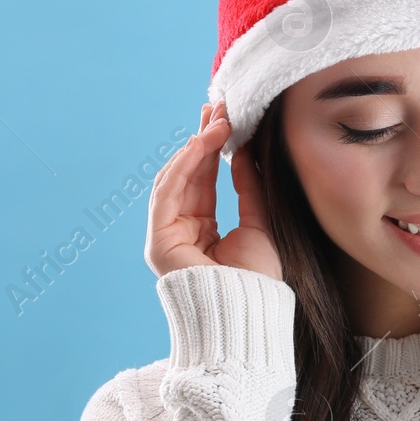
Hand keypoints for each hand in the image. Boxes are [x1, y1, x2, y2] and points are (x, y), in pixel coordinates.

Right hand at [145, 98, 282, 281]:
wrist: (251, 313)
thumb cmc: (259, 279)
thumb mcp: (260, 222)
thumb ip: (249, 187)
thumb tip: (244, 151)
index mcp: (202, 233)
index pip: (202, 183)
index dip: (212, 150)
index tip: (226, 120)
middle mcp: (180, 233)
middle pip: (186, 177)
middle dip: (201, 140)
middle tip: (218, 107)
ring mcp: (166, 238)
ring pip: (174, 180)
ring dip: (194, 147)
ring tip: (217, 120)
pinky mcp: (159, 242)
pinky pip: (167, 193)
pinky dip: (183, 165)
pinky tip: (201, 143)